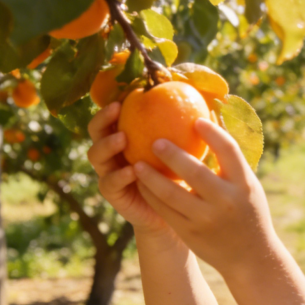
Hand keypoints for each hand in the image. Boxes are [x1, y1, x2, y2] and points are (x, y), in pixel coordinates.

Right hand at [86, 101, 173, 237]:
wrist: (175, 212)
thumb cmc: (180, 176)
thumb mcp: (183, 151)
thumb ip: (186, 130)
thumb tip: (208, 104)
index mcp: (126, 138)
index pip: (113, 116)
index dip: (115, 103)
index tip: (127, 92)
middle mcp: (113, 153)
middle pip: (96, 131)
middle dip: (103, 118)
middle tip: (117, 110)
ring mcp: (109, 172)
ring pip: (96, 155)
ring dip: (107, 144)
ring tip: (123, 138)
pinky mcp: (113, 194)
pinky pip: (109, 182)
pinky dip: (119, 175)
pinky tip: (132, 170)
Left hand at [132, 118, 276, 274]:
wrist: (251, 256)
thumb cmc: (248, 211)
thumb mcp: (248, 186)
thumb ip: (231, 162)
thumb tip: (213, 123)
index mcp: (244, 185)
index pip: (229, 150)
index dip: (212, 132)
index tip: (196, 119)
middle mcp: (226, 201)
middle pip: (195, 172)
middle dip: (172, 154)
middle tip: (155, 140)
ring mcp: (206, 219)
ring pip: (171, 193)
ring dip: (151, 176)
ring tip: (137, 162)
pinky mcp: (190, 233)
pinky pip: (165, 210)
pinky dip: (151, 195)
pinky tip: (142, 183)